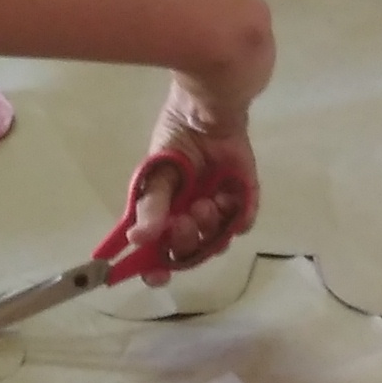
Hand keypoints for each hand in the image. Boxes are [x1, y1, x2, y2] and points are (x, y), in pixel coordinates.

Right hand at [114, 75, 262, 275]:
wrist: (210, 107)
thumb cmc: (178, 136)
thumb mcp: (158, 171)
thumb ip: (152, 205)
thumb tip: (137, 238)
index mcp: (166, 211)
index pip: (159, 250)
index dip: (156, 267)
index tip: (156, 275)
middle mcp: (191, 213)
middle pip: (189, 249)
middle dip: (185, 242)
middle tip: (184, 222)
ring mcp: (219, 206)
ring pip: (216, 238)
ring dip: (209, 227)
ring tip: (206, 204)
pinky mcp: (244, 194)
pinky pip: (243, 219)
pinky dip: (237, 216)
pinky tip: (226, 199)